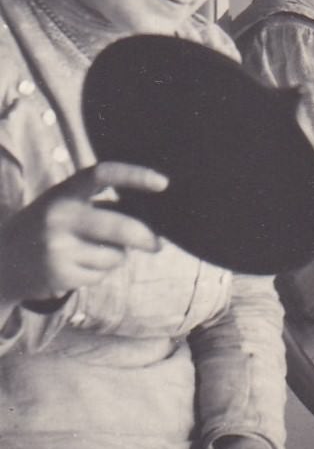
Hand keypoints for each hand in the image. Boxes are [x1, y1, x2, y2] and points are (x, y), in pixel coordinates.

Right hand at [0, 162, 168, 303]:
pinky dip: (99, 272)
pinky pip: (101, 274)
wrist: (1, 259)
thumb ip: (98, 206)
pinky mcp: (60, 275)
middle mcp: (60, 216)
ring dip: (116, 257)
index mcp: (65, 191)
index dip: (135, 176)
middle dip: (146, 238)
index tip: (163, 183)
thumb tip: (150, 223)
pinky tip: (78, 266)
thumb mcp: (63, 204)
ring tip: (92, 251)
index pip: (103, 174)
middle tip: (157, 245)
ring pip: (115, 255)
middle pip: (120, 228)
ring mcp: (59, 248)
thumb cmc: (46, 226)